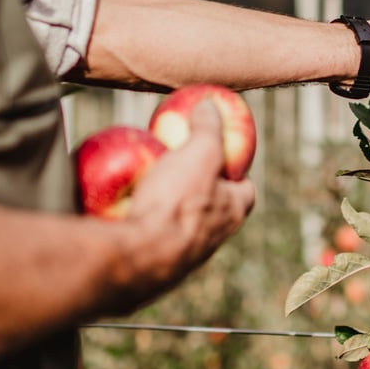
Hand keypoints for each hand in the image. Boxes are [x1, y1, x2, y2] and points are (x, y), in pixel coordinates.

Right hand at [125, 100, 255, 300]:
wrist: (139, 257)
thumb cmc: (177, 202)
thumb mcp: (199, 154)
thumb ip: (208, 130)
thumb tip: (210, 105)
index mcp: (233, 212)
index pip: (245, 190)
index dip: (236, 171)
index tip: (220, 155)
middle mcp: (215, 237)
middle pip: (212, 207)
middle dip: (199, 188)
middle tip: (178, 165)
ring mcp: (185, 253)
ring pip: (180, 223)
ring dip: (169, 206)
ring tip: (148, 184)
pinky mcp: (156, 263)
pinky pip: (151, 236)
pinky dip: (142, 221)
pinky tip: (123, 208)